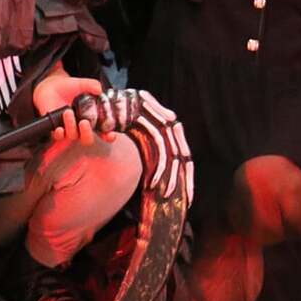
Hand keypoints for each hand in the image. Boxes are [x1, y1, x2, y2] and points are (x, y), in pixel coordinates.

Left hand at [31, 70, 113, 144]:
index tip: (110, 134)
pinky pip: (59, 137)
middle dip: (87, 134)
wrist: (51, 87)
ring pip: (73, 136)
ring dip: (71, 125)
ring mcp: (69, 129)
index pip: (103, 131)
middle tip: (84, 122)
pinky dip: (59, 134)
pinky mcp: (56, 129)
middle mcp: (81, 126)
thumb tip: (99, 90)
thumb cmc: (69, 87)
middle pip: (87, 139)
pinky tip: (59, 128)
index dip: (108, 135)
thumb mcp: (82, 84)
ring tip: (68, 112)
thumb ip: (92, 85)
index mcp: (92, 118)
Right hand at [134, 91, 195, 205]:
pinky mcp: (153, 124)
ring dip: (170, 178)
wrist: (113, 98)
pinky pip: (160, 150)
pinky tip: (153, 184)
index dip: (187, 176)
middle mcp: (170, 125)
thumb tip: (153, 165)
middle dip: (185, 181)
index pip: (183, 156)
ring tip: (164, 195)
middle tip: (186, 202)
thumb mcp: (138, 134)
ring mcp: (163, 123)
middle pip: (184, 157)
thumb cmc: (123, 116)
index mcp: (169, 129)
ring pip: (173, 156)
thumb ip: (148, 144)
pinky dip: (158, 169)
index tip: (188, 196)